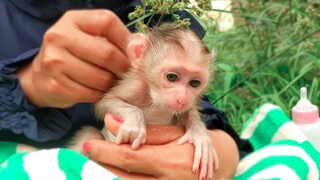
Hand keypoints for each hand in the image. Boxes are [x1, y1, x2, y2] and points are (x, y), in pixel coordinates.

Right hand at [17, 10, 130, 107]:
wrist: (42, 75)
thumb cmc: (76, 54)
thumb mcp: (92, 37)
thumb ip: (116, 40)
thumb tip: (141, 50)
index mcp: (73, 20)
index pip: (108, 23)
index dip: (126, 41)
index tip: (132, 54)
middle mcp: (59, 37)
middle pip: (107, 54)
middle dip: (123, 67)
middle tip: (126, 74)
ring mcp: (54, 62)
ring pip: (101, 78)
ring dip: (112, 84)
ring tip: (111, 81)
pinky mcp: (55, 86)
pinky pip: (91, 94)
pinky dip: (100, 95)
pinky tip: (98, 90)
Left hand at [84, 114, 198, 178]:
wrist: (210, 174)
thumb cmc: (190, 149)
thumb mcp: (172, 135)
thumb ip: (143, 131)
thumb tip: (110, 121)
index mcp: (170, 162)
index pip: (129, 158)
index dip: (106, 152)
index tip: (89, 144)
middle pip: (122, 177)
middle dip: (101, 167)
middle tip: (88, 156)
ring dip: (107, 174)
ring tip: (95, 164)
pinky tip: (111, 172)